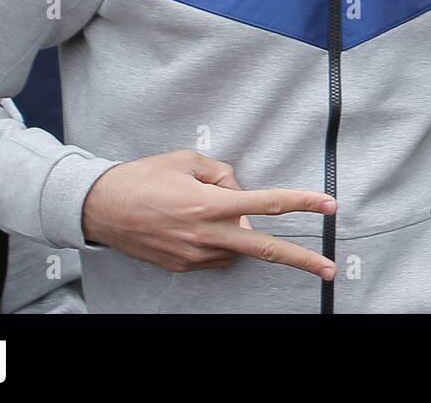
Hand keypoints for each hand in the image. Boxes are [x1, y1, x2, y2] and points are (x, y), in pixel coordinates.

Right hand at [82, 150, 336, 276]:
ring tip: (202, 210)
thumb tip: (241, 192)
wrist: (100, 208)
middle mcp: (207, 235)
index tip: (330, 206)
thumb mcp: (188, 161)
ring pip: (236, 248)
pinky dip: (217, 241)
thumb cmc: (145, 177)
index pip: (267, 203)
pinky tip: (195, 225)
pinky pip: (215, 255)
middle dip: (302, 260)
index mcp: (211, 204)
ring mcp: (195, 255)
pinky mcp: (183, 267)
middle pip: (265, 248)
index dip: (302, 204)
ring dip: (237, 233)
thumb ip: (223, 175)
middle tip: (330, 268)